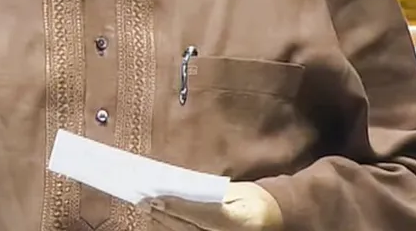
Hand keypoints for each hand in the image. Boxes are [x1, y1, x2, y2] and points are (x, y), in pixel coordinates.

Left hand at [148, 182, 283, 230]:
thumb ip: (213, 193)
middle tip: (142, 200)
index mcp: (240, 221)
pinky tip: (159, 217)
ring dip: (163, 221)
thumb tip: (182, 188)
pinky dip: (172, 226)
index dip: (178, 207)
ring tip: (145, 207)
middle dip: (164, 214)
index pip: (203, 215)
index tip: (158, 198)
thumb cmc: (255, 201)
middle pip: (189, 228)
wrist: (273, 219)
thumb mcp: (240, 192)